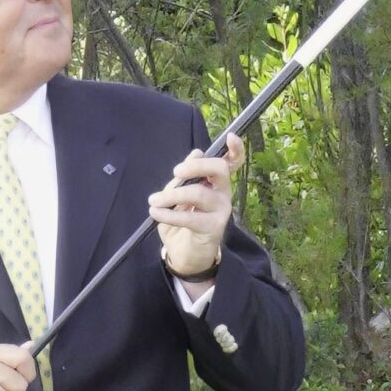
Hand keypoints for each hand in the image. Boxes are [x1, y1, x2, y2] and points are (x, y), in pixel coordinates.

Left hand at [150, 132, 241, 277]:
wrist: (185, 254)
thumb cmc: (182, 221)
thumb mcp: (178, 196)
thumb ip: (184, 177)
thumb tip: (196, 153)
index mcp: (216, 182)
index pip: (232, 162)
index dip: (236, 149)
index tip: (231, 136)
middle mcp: (223, 193)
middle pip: (219, 170)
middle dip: (195, 166)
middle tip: (176, 171)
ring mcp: (221, 210)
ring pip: (198, 193)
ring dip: (171, 195)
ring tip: (154, 201)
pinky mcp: (214, 228)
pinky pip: (189, 216)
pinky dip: (168, 213)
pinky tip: (156, 213)